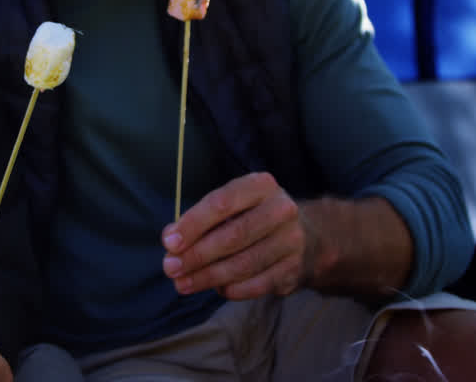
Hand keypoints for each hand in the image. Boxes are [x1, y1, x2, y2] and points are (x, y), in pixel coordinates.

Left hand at [160, 172, 316, 299]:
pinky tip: (215, 289)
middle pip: (233, 236)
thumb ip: (199, 221)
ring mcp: (292, 240)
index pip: (222, 203)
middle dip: (197, 255)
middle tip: (170, 269)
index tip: (169, 243)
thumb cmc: (253, 218)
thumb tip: (170, 240)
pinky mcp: (294, 268)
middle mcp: (281, 209)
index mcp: (261, 186)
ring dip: (208, 277)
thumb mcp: (231, 208)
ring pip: (244, 264)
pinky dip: (232, 290)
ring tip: (183, 284)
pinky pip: (258, 284)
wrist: (306, 237)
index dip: (193, 224)